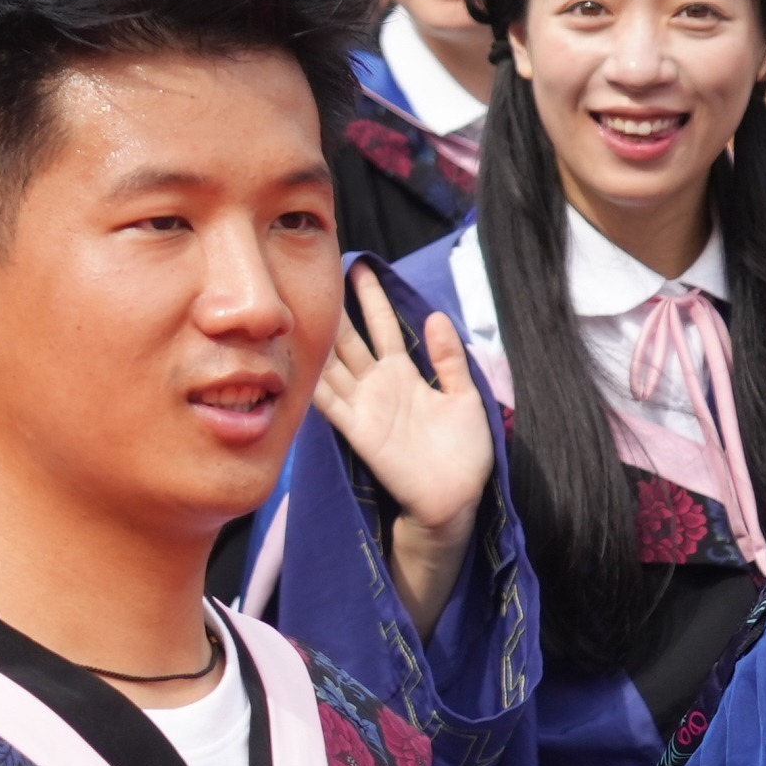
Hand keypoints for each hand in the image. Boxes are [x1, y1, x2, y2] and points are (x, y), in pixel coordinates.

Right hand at [312, 265, 490, 631]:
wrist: (455, 498)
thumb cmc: (464, 453)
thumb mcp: (466, 398)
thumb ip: (450, 359)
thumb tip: (436, 316)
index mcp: (405, 375)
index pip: (382, 327)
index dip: (371, 298)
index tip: (360, 267)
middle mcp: (378, 386)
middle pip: (349, 338)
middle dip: (335, 306)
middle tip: (318, 273)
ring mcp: (363, 406)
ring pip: (332, 362)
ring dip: (317, 337)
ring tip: (301, 306)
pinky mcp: (357, 429)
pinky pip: (329, 400)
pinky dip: (312, 380)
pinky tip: (298, 357)